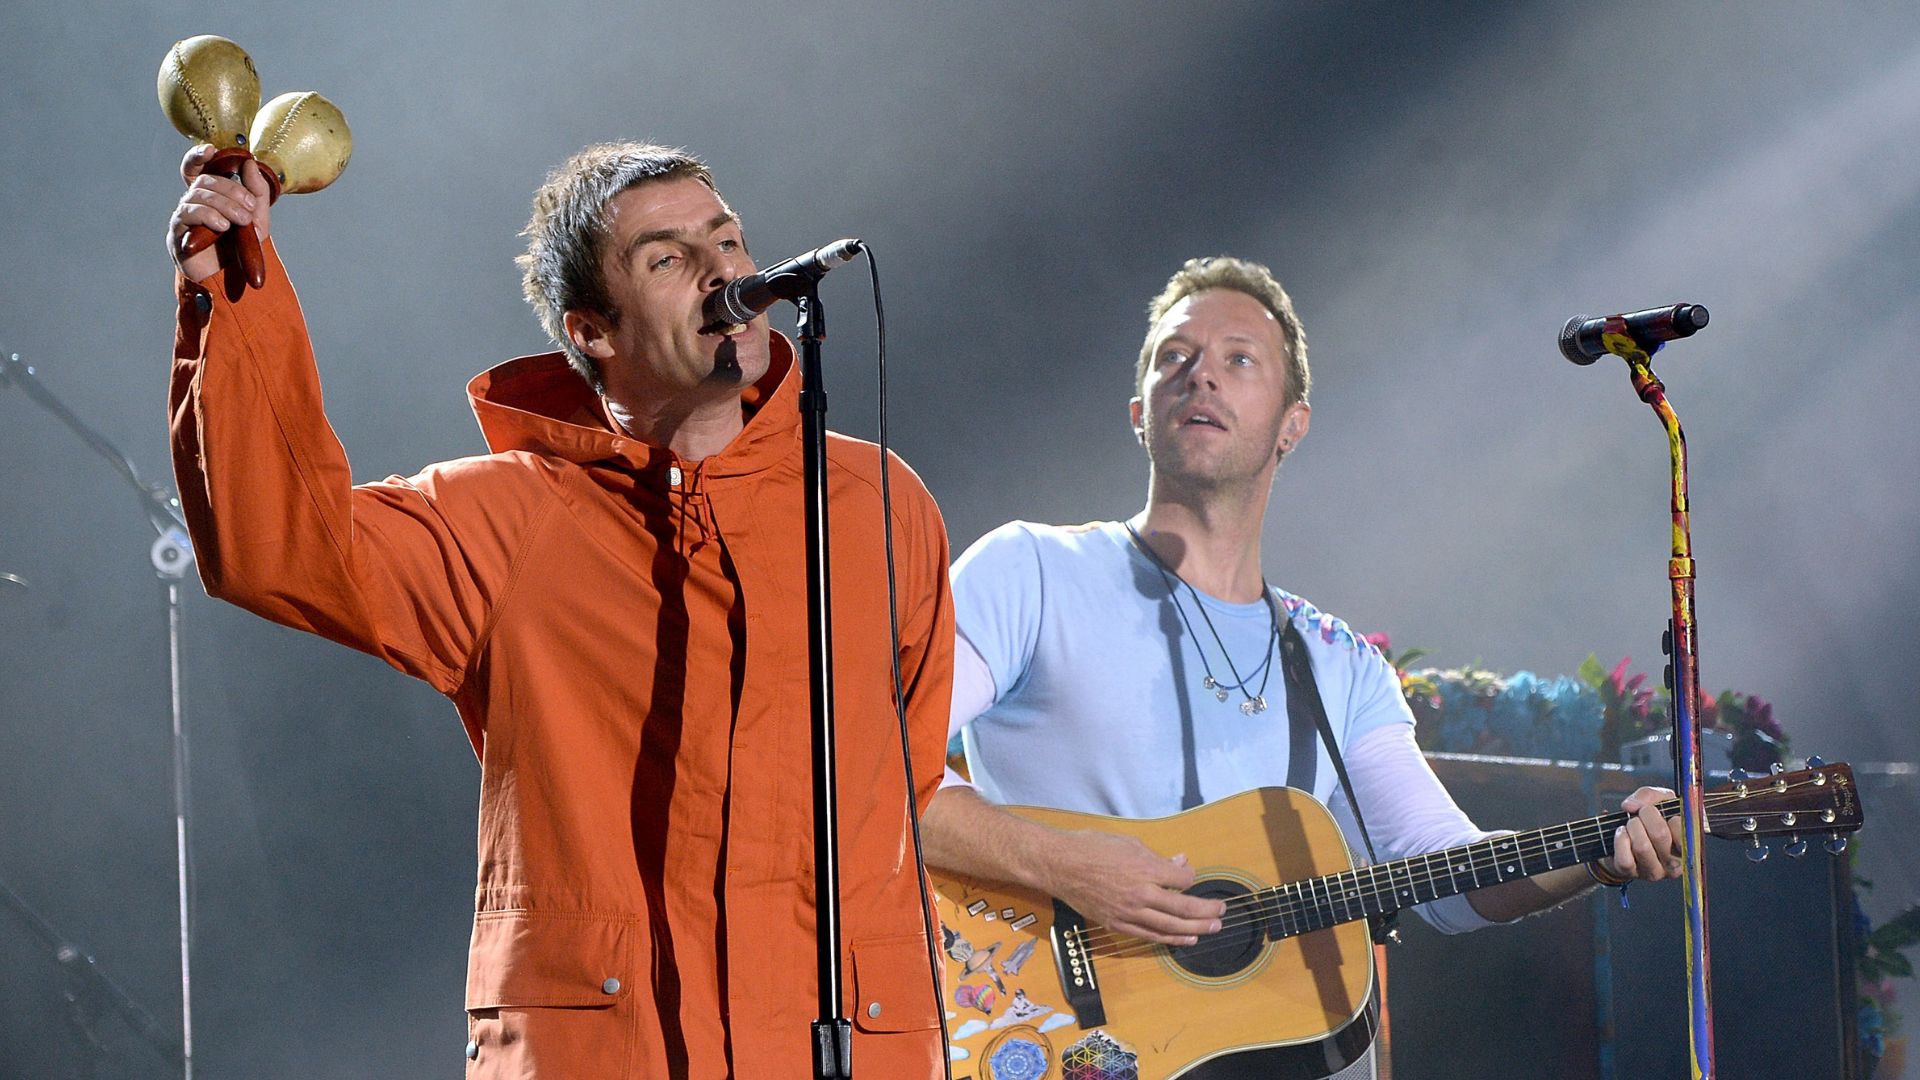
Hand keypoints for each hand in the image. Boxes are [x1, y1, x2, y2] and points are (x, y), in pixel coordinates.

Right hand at [168, 144, 272, 281]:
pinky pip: (188, 213)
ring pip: (198, 195)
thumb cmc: (241, 246)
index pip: (195, 168)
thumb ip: (257, 191)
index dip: (197, 156)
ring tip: (241, 221)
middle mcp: (192, 202)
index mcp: (209, 195)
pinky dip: (208, 216)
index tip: (210, 150)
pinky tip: (223, 226)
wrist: (233, 278)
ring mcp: (182, 216)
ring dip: (225, 205)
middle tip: (249, 208)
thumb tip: (249, 162)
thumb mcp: (257, 217)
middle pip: (204, 181)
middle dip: (231, 191)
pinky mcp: (177, 232)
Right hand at [1040, 830, 1225, 945]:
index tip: (1189, 875)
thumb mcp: (1129, 843)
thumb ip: (1157, 856)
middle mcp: (1141, 893)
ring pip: (1170, 926)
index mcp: (1146, 868)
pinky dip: (1170, 938)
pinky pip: (1149, 935)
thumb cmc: (1092, 848)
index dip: (1191, 877)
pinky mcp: (1118, 924)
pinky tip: (1185, 939)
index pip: (1182, 878)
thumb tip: (1179, 862)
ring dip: (1195, 929)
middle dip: (1206, 911)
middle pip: (1184, 907)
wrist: (1060, 865)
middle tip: (1222, 912)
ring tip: (1212, 929)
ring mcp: (1130, 912)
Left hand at [1597, 785, 1683, 882]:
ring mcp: (1655, 872)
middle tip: (1640, 815)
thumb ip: (1648, 795)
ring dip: (1631, 827)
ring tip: (1630, 824)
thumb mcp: (1655, 801)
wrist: (1621, 839)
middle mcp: (1675, 862)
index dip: (1668, 815)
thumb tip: (1631, 805)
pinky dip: (1620, 840)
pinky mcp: (1633, 874)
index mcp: (1688, 844)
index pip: (1686, 830)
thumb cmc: (1647, 820)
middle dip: (1644, 816)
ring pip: (1642, 847)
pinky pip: (1625, 858)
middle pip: (1660, 835)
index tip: (1658, 811)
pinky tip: (1621, 834)